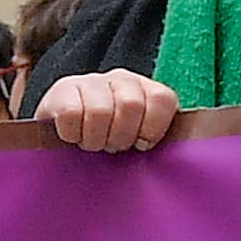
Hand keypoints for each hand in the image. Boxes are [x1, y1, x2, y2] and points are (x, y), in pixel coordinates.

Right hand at [37, 71, 182, 154]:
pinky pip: (72, 113)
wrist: (62, 138)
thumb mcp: (138, 142)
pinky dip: (73, 134)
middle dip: (121, 137)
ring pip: (100, 111)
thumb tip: (178, 161)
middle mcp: (122, 79)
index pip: (162, 99)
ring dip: (95, 139)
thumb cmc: (109, 145)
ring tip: (92, 144)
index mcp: (147, 90)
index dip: (152, 130)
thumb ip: (156, 142)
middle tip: (112, 147)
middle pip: (131, 105)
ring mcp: (91, 81)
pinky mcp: (62, 90)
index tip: (141, 146)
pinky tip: (73, 137)